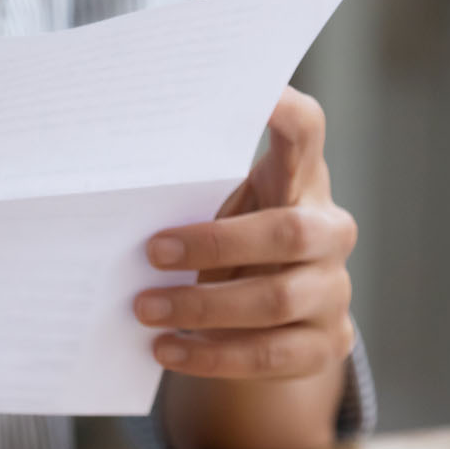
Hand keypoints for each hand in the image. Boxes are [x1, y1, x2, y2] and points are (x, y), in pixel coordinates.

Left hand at [136, 87, 357, 379]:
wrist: (277, 326)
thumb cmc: (233, 251)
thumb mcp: (221, 214)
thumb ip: (195, 199)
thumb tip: (115, 191)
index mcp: (301, 182)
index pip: (305, 132)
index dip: (283, 110)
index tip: (252, 92)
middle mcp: (330, 231)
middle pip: (286, 233)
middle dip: (213, 245)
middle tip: (150, 252)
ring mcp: (334, 290)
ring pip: (275, 300)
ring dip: (202, 308)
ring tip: (144, 310)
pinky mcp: (328, 343)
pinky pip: (269, 355)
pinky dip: (212, 356)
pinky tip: (168, 351)